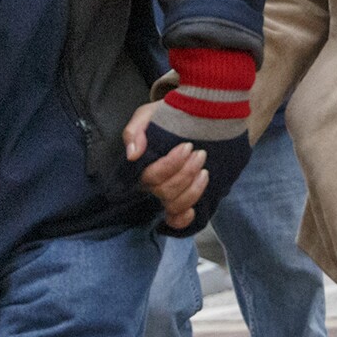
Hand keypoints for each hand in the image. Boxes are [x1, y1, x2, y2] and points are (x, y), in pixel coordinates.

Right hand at [123, 100, 206, 230]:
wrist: (189, 118)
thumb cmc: (165, 118)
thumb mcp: (147, 116)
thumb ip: (135, 131)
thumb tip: (132, 155)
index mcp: (141, 166)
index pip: (151, 176)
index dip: (171, 165)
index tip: (187, 146)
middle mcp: (151, 185)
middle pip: (165, 191)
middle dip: (186, 174)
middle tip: (200, 154)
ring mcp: (166, 194)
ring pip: (174, 205)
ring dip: (192, 190)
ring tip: (204, 171)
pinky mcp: (180, 201)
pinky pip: (175, 221)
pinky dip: (183, 219)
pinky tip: (193, 211)